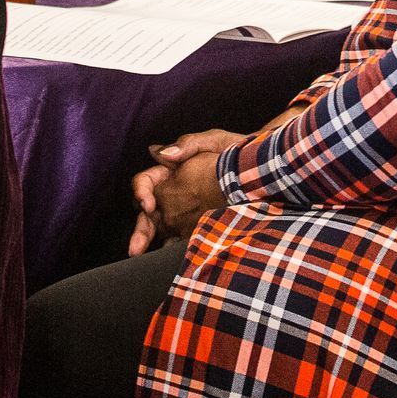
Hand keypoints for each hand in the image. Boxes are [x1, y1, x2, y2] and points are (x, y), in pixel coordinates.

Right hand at [126, 128, 244, 255]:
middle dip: (139, 230)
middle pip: (147, 212)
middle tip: (135, 247)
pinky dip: (173, 247)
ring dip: (149, 242)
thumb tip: (161, 153)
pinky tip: (173, 256)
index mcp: (171, 171)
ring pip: (160, 228)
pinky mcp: (198, 225)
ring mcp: (184, 212)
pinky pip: (181, 238)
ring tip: (143, 256)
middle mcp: (173, 193)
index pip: (145, 182)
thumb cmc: (236, 150)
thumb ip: (188, 144)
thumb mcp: (214, 140)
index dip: (142, 192)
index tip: (149, 204)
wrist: (261, 168)